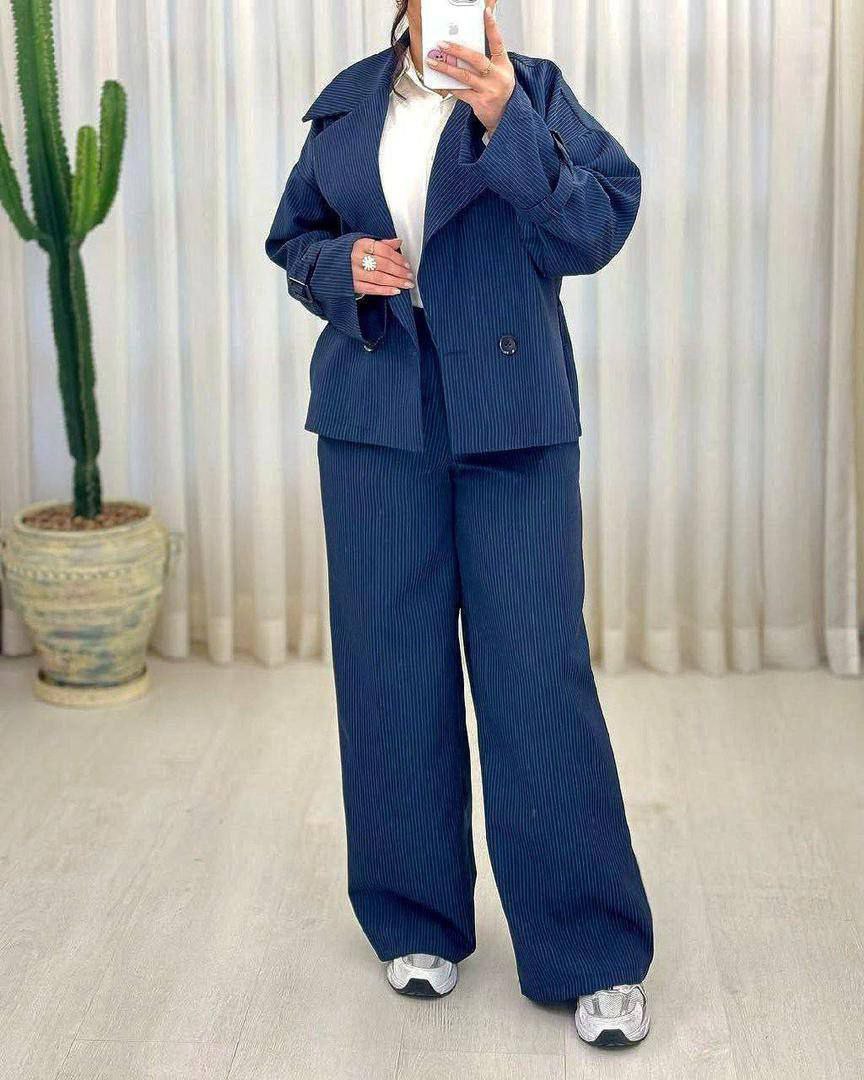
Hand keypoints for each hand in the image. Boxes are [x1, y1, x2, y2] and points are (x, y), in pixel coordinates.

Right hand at [352, 237, 413, 296]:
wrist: (325, 263)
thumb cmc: (346, 252)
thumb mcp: (361, 242)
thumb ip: (380, 244)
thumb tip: (398, 242)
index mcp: (360, 244)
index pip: (384, 250)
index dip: (398, 258)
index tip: (407, 264)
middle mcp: (357, 258)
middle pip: (383, 265)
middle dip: (399, 271)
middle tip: (410, 276)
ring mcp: (354, 273)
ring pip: (379, 278)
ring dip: (396, 282)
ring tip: (406, 284)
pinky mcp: (352, 285)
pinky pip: (371, 289)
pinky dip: (384, 291)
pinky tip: (395, 291)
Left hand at [426, 4, 513, 135]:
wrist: (506, 116)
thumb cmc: (499, 89)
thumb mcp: (500, 70)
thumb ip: (486, 58)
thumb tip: (462, 48)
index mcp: (504, 65)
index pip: (498, 42)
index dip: (492, 27)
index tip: (485, 12)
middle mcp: (498, 77)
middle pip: (476, 59)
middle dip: (457, 50)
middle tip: (442, 44)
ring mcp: (489, 90)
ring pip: (464, 76)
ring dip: (446, 68)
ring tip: (433, 61)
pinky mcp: (480, 102)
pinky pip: (461, 91)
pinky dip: (450, 85)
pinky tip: (440, 79)